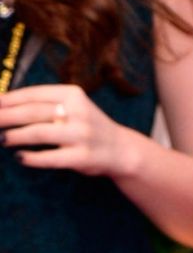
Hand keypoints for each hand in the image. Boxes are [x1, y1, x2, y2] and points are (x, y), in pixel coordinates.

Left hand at [0, 84, 132, 176]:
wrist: (120, 149)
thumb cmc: (87, 126)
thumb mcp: (74, 107)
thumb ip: (46, 104)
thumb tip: (5, 106)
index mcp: (74, 95)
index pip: (35, 94)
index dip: (9, 100)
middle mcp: (79, 112)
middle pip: (33, 112)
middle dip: (6, 117)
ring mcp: (81, 135)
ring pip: (39, 133)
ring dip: (15, 136)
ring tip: (2, 139)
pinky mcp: (82, 157)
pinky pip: (50, 158)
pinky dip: (31, 158)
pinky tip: (20, 157)